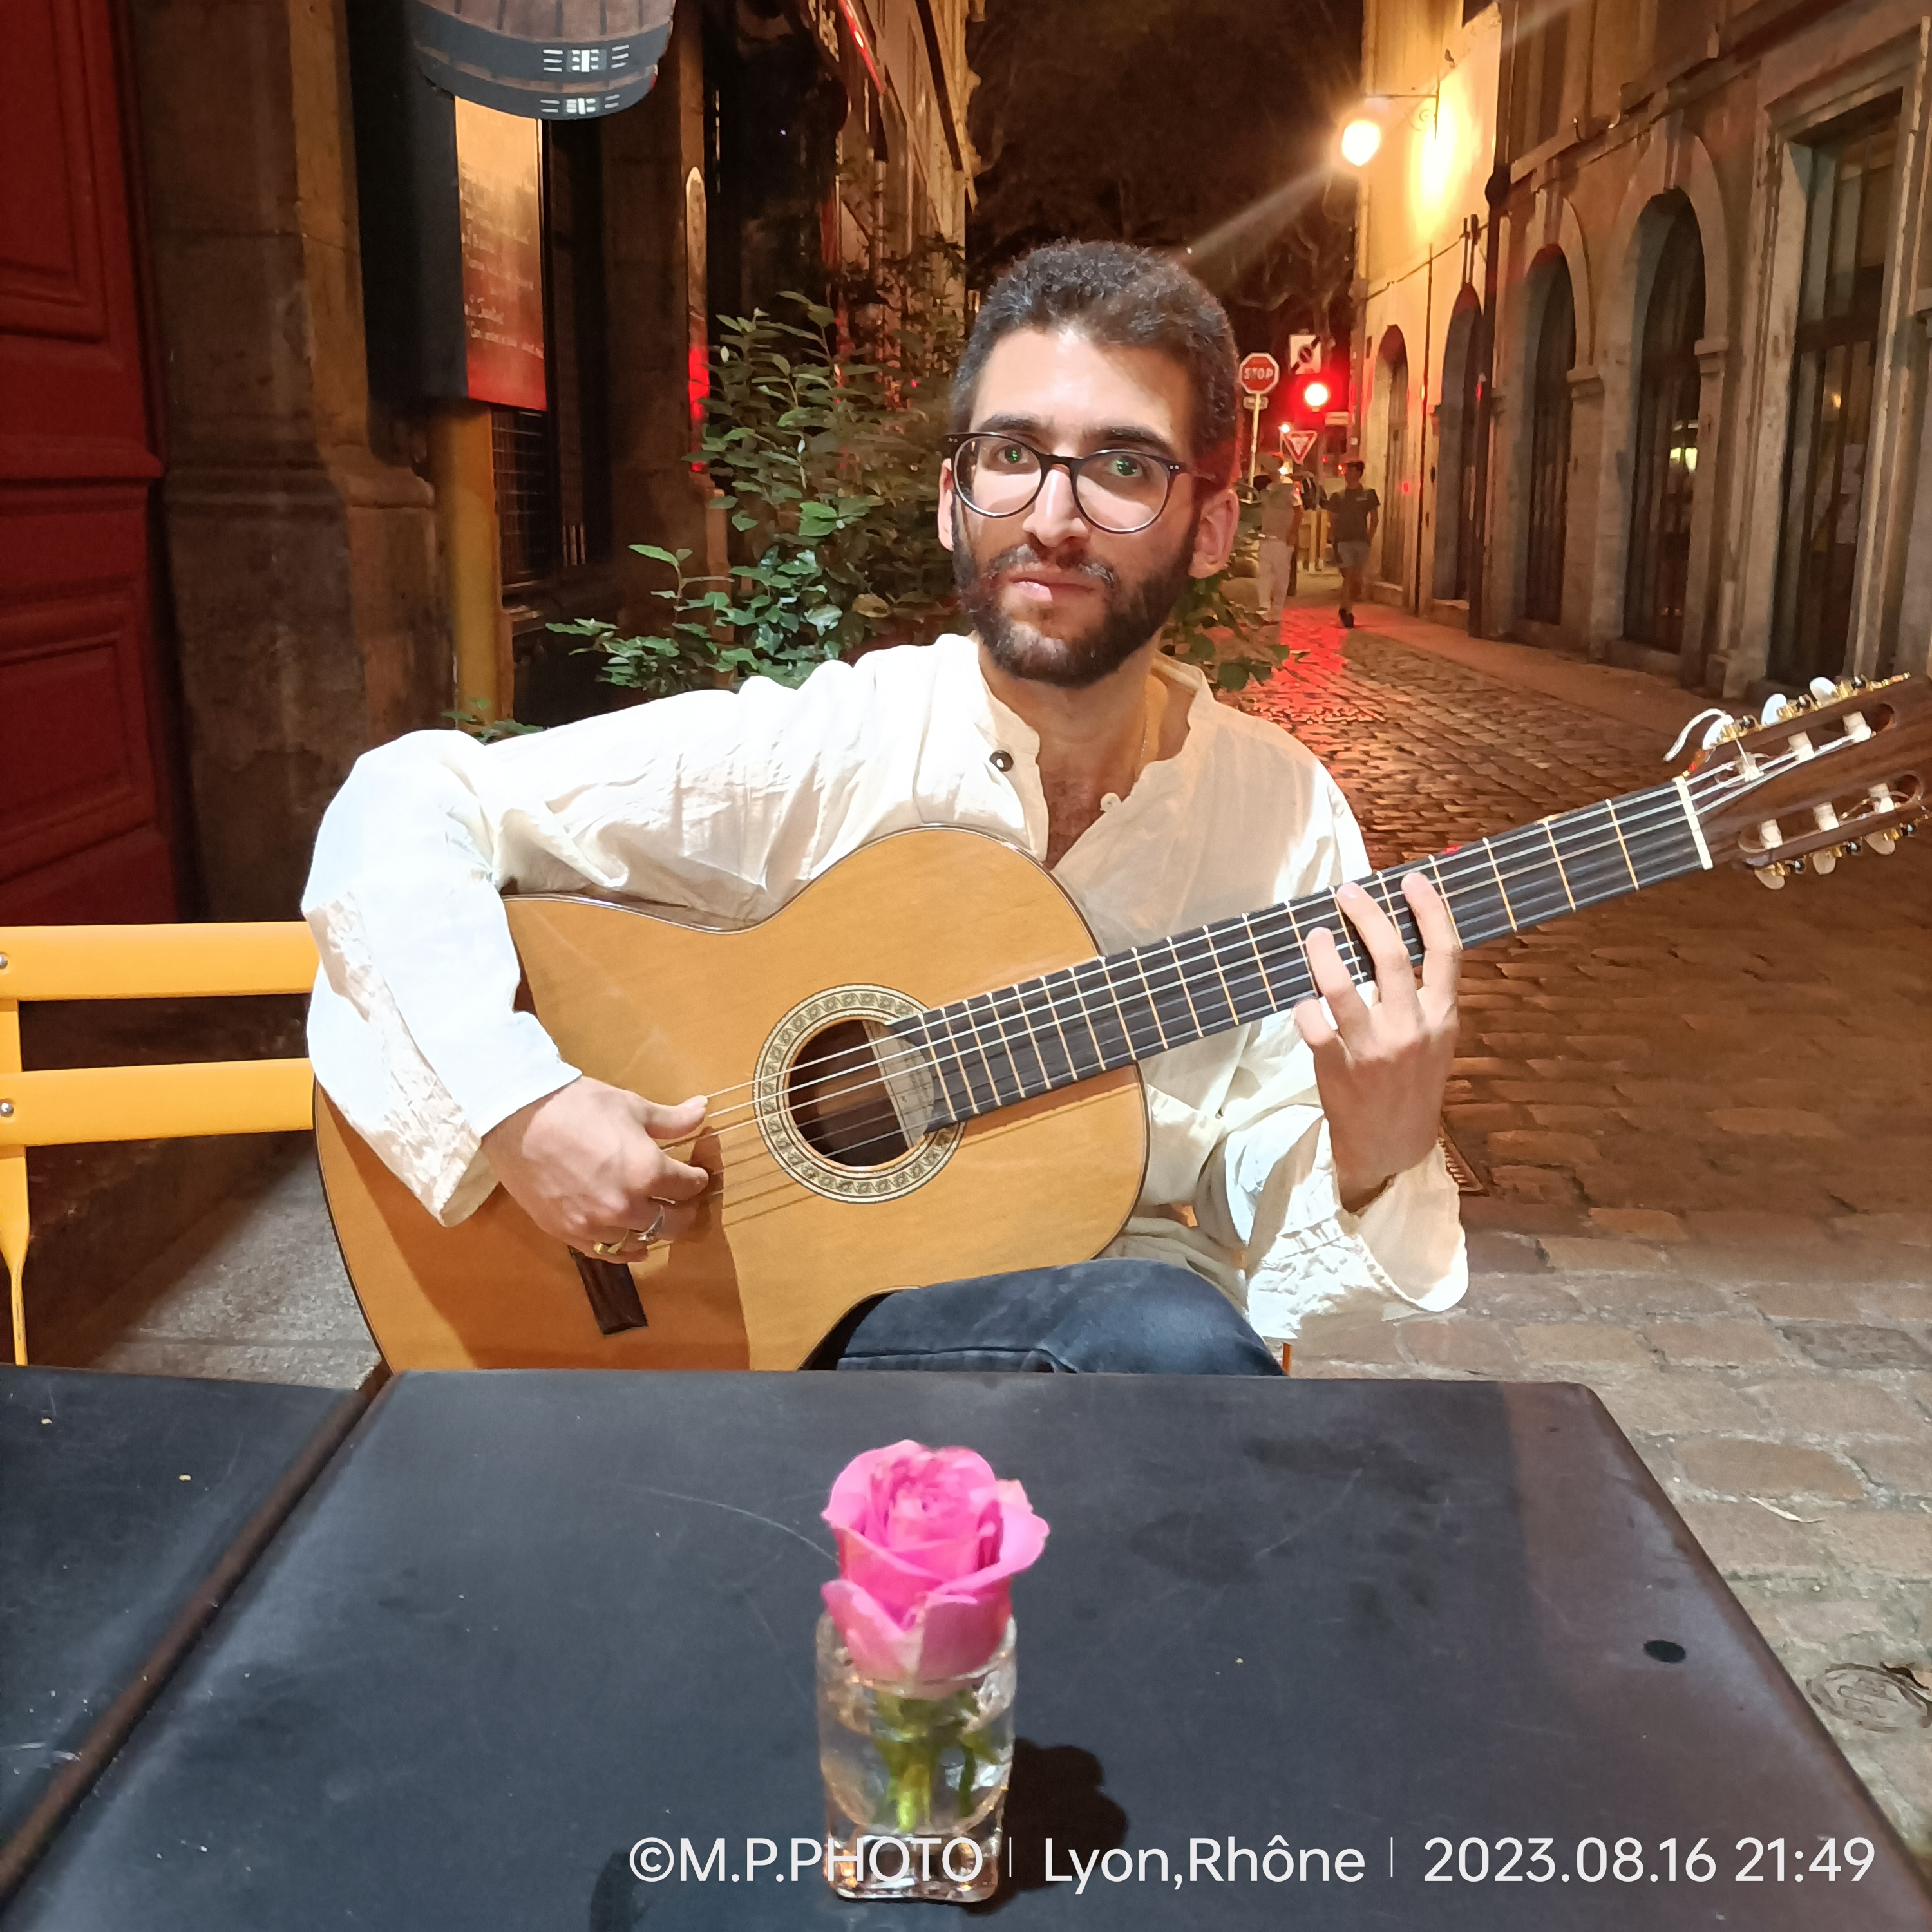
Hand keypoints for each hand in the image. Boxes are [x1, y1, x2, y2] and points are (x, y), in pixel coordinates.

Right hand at [481, 1077, 709, 1255]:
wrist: (518, 1116)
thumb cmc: (577, 1105)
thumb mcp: (631, 1106)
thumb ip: (671, 1119)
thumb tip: (702, 1109)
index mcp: (647, 1172)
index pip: (689, 1186)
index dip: (697, 1178)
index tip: (696, 1172)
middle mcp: (625, 1206)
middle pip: (673, 1222)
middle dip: (684, 1209)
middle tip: (684, 1199)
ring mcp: (595, 1223)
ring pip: (642, 1241)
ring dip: (655, 1230)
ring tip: (658, 1216)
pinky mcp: (568, 1232)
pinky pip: (606, 1252)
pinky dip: (625, 1250)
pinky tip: (634, 1245)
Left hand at [1291, 872, 1459, 1213]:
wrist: (1394, 1149)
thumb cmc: (1412, 1086)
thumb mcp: (1434, 1041)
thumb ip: (1421, 998)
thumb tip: (1389, 940)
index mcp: (1443, 1017)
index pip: (1444, 951)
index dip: (1429, 909)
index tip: (1411, 879)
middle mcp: (1412, 1029)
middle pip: (1390, 955)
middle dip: (1366, 915)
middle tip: (1346, 893)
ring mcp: (1374, 1049)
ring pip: (1343, 986)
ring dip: (1323, 953)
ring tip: (1315, 935)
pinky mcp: (1339, 1069)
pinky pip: (1313, 1023)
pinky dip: (1303, 1006)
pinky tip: (1302, 1002)